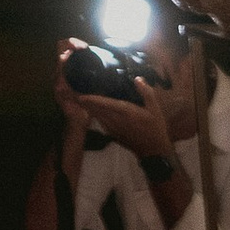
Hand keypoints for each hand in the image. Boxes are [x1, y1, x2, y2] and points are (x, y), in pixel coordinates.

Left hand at [52, 40, 178, 160]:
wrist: (153, 150)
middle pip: (95, 109)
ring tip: (78, 94)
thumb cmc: (154, 128)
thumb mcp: (155, 109)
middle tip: (74, 88)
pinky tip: (91, 106)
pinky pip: (99, 120)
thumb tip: (137, 78)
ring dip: (87, 106)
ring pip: (95, 115)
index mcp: (124, 112)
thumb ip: (146, 93)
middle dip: (84, 100)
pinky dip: (93, 113)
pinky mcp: (111, 132)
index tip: (79, 93)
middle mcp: (114, 119)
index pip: (104, 104)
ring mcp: (111, 127)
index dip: (91, 99)